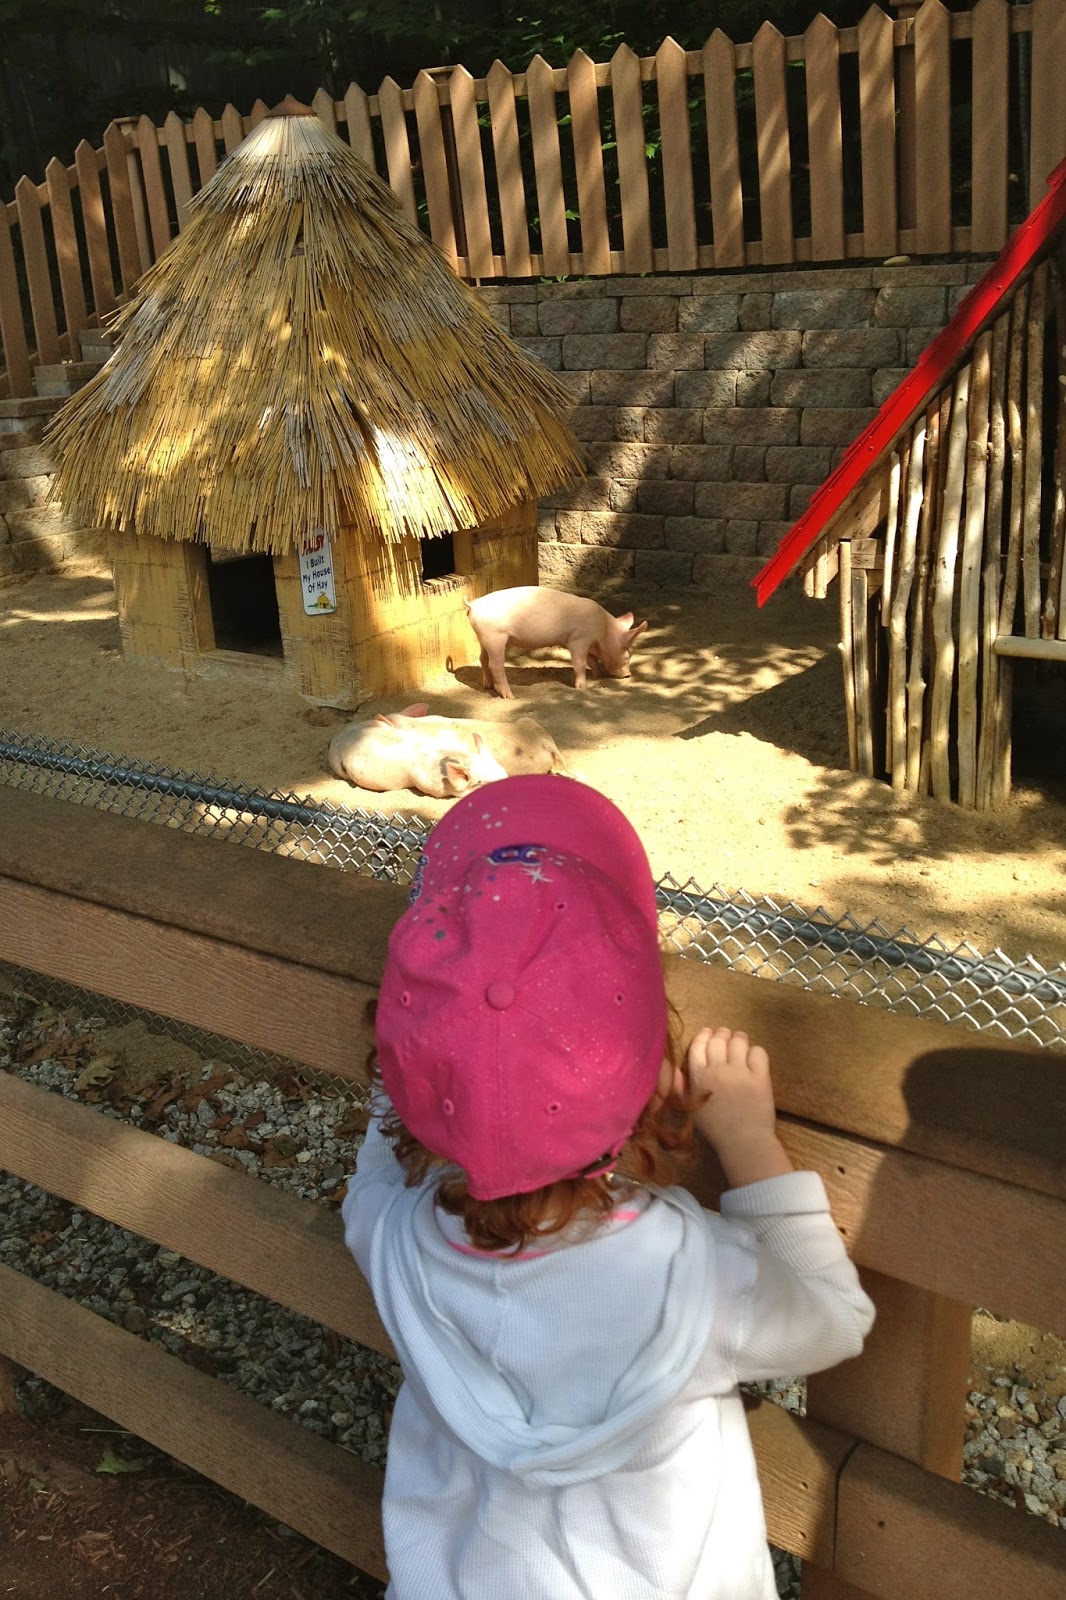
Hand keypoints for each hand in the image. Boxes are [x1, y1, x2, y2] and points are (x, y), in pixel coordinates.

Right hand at [685, 1027, 792, 1188]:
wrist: (743, 1142)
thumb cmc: (715, 1127)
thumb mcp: (690, 1107)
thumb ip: (680, 1086)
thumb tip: (673, 1067)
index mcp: (699, 1077)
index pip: (699, 1045)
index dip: (704, 1035)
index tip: (709, 1033)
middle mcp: (718, 1070)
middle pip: (719, 1039)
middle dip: (722, 1034)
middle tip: (726, 1036)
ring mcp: (740, 1073)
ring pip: (739, 1041)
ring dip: (739, 1039)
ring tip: (741, 1042)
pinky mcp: (760, 1077)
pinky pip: (758, 1052)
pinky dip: (756, 1052)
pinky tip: (754, 1059)